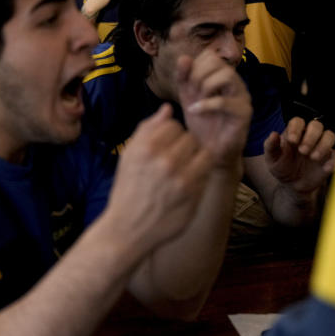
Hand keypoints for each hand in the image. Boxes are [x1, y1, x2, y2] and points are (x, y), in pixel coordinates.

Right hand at [105, 105, 213, 250]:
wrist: (128, 227)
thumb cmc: (128, 188)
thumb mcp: (129, 155)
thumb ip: (147, 128)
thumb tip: (167, 108)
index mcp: (146, 147)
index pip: (173, 125)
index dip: (169, 134)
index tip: (163, 146)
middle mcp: (165, 160)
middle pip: (189, 137)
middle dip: (183, 145)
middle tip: (173, 160)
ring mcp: (182, 178)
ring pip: (201, 151)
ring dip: (194, 157)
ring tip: (182, 169)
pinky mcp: (195, 194)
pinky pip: (206, 170)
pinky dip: (200, 171)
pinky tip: (188, 179)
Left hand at [177, 50, 250, 165]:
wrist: (210, 151)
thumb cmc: (201, 122)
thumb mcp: (187, 96)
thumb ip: (184, 77)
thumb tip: (184, 57)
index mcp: (224, 77)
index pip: (210, 55)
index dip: (194, 66)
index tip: (187, 84)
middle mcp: (236, 83)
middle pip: (218, 62)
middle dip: (198, 75)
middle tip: (191, 93)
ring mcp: (242, 97)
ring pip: (227, 75)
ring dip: (205, 86)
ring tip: (196, 101)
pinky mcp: (244, 114)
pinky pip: (225, 101)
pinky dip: (205, 105)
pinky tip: (195, 111)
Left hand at [264, 117, 334, 194]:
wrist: (293, 185)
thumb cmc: (282, 167)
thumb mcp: (272, 159)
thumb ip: (270, 146)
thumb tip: (273, 134)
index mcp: (294, 133)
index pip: (298, 121)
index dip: (296, 128)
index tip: (292, 140)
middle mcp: (310, 137)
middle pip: (316, 125)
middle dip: (311, 137)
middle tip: (302, 151)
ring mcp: (322, 147)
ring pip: (330, 135)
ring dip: (323, 145)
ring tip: (313, 158)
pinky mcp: (331, 159)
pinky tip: (326, 167)